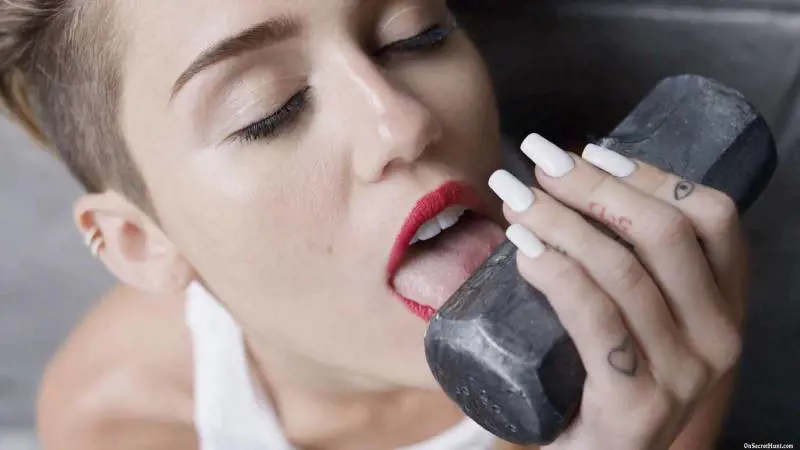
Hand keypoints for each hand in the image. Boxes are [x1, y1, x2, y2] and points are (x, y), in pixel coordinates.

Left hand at [488, 134, 744, 449]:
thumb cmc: (601, 380)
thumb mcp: (635, 320)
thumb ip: (625, 265)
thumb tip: (565, 183)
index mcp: (723, 308)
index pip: (711, 218)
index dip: (650, 174)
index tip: (591, 152)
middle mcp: (718, 339)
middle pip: (664, 232)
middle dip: (592, 186)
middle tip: (536, 164)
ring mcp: (682, 376)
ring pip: (622, 269)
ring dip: (560, 222)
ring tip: (514, 200)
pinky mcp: (636, 405)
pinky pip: (594, 317)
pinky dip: (555, 273)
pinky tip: (523, 252)